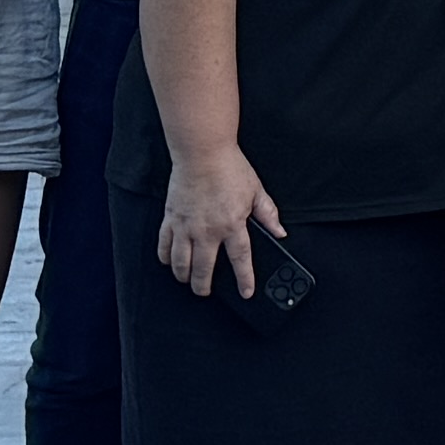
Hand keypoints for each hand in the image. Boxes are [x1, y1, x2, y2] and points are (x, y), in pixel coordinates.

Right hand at [158, 144, 284, 296]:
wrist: (202, 152)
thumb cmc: (230, 167)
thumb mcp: (256, 190)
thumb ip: (268, 214)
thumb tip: (280, 232)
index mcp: (232, 225)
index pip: (240, 260)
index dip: (245, 280)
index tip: (246, 293)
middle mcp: (208, 230)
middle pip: (203, 270)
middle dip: (203, 287)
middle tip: (205, 291)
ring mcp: (186, 226)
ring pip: (181, 263)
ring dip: (184, 276)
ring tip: (187, 280)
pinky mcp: (171, 218)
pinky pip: (164, 245)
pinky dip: (165, 257)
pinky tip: (169, 261)